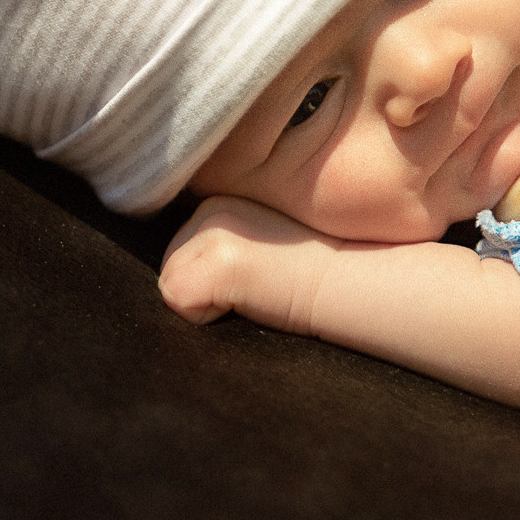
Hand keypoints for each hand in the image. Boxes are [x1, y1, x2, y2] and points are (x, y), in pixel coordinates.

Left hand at [159, 194, 338, 330]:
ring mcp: (214, 228)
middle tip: (258, 287)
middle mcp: (212, 204)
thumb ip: (219, 250)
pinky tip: (254, 300)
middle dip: (204, 290)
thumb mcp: (258, 250)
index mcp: (220, 201)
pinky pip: (180, 303)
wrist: (350, 281)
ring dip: (210, 302)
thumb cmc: (310, 277)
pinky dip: (211, 318)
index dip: (211, 281)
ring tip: (258, 291)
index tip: (256, 278)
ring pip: (171, 286)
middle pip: (170, 269)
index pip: (179, 256)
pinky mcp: (220, 259)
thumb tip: (179, 280)